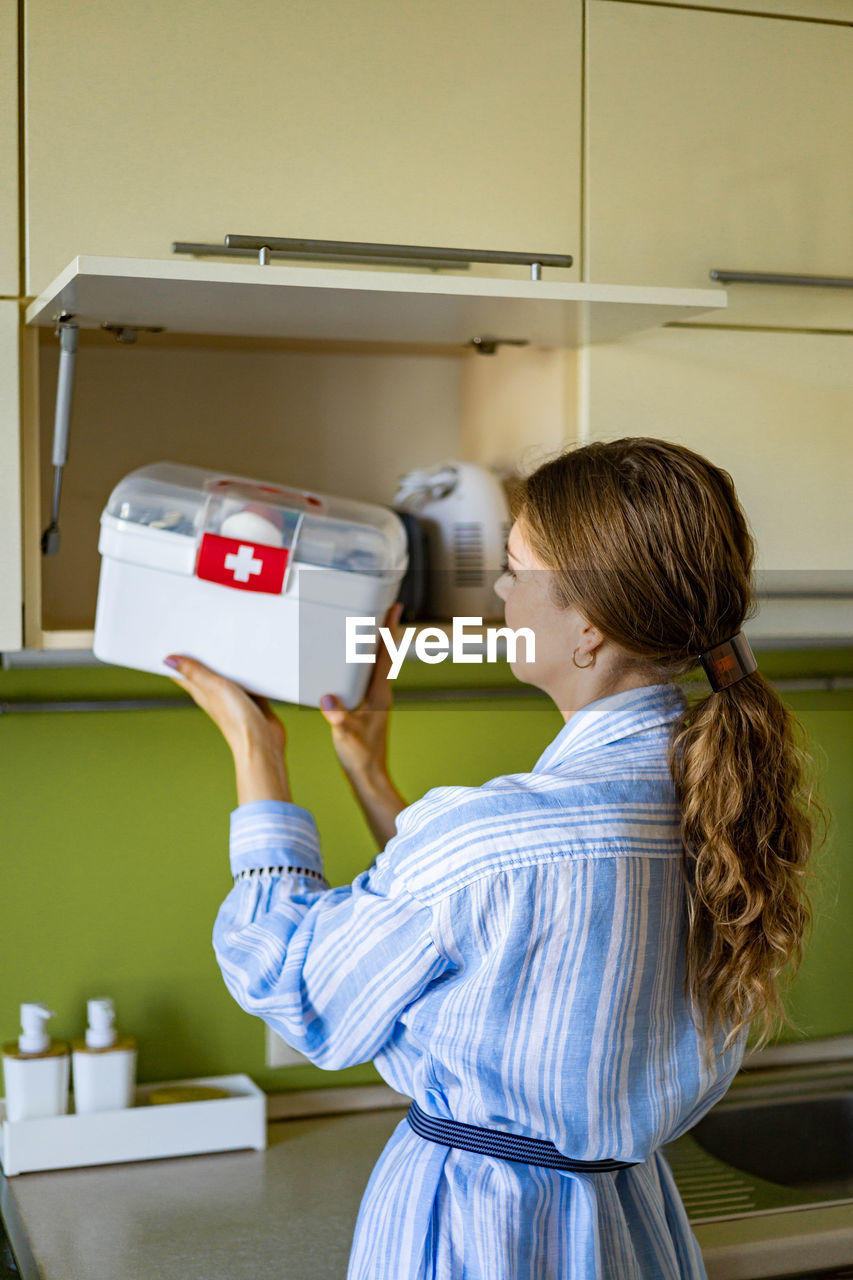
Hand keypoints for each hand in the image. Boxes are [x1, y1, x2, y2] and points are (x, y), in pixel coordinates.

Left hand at [164, 655, 290, 804]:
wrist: (262, 744)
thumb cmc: (236, 721)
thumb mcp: (214, 688)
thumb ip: (194, 672)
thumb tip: (168, 660)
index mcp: (202, 692)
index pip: (183, 674)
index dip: (177, 660)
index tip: (172, 645)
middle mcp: (216, 695)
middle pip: (204, 672)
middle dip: (201, 657)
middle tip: (197, 638)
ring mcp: (234, 698)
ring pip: (227, 676)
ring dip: (226, 663)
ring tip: (224, 643)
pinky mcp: (252, 701)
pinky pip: (249, 682)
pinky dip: (248, 673)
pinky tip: (251, 663)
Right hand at [318, 602, 402, 784]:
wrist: (369, 778)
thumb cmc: (361, 758)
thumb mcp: (345, 736)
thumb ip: (338, 718)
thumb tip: (327, 700)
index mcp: (379, 695)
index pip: (386, 655)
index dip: (389, 630)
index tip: (394, 607)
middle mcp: (381, 694)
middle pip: (384, 654)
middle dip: (382, 629)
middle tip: (380, 606)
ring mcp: (376, 701)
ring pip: (376, 664)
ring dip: (373, 645)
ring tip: (365, 624)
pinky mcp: (368, 708)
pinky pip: (366, 677)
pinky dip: (362, 662)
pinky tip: (349, 662)